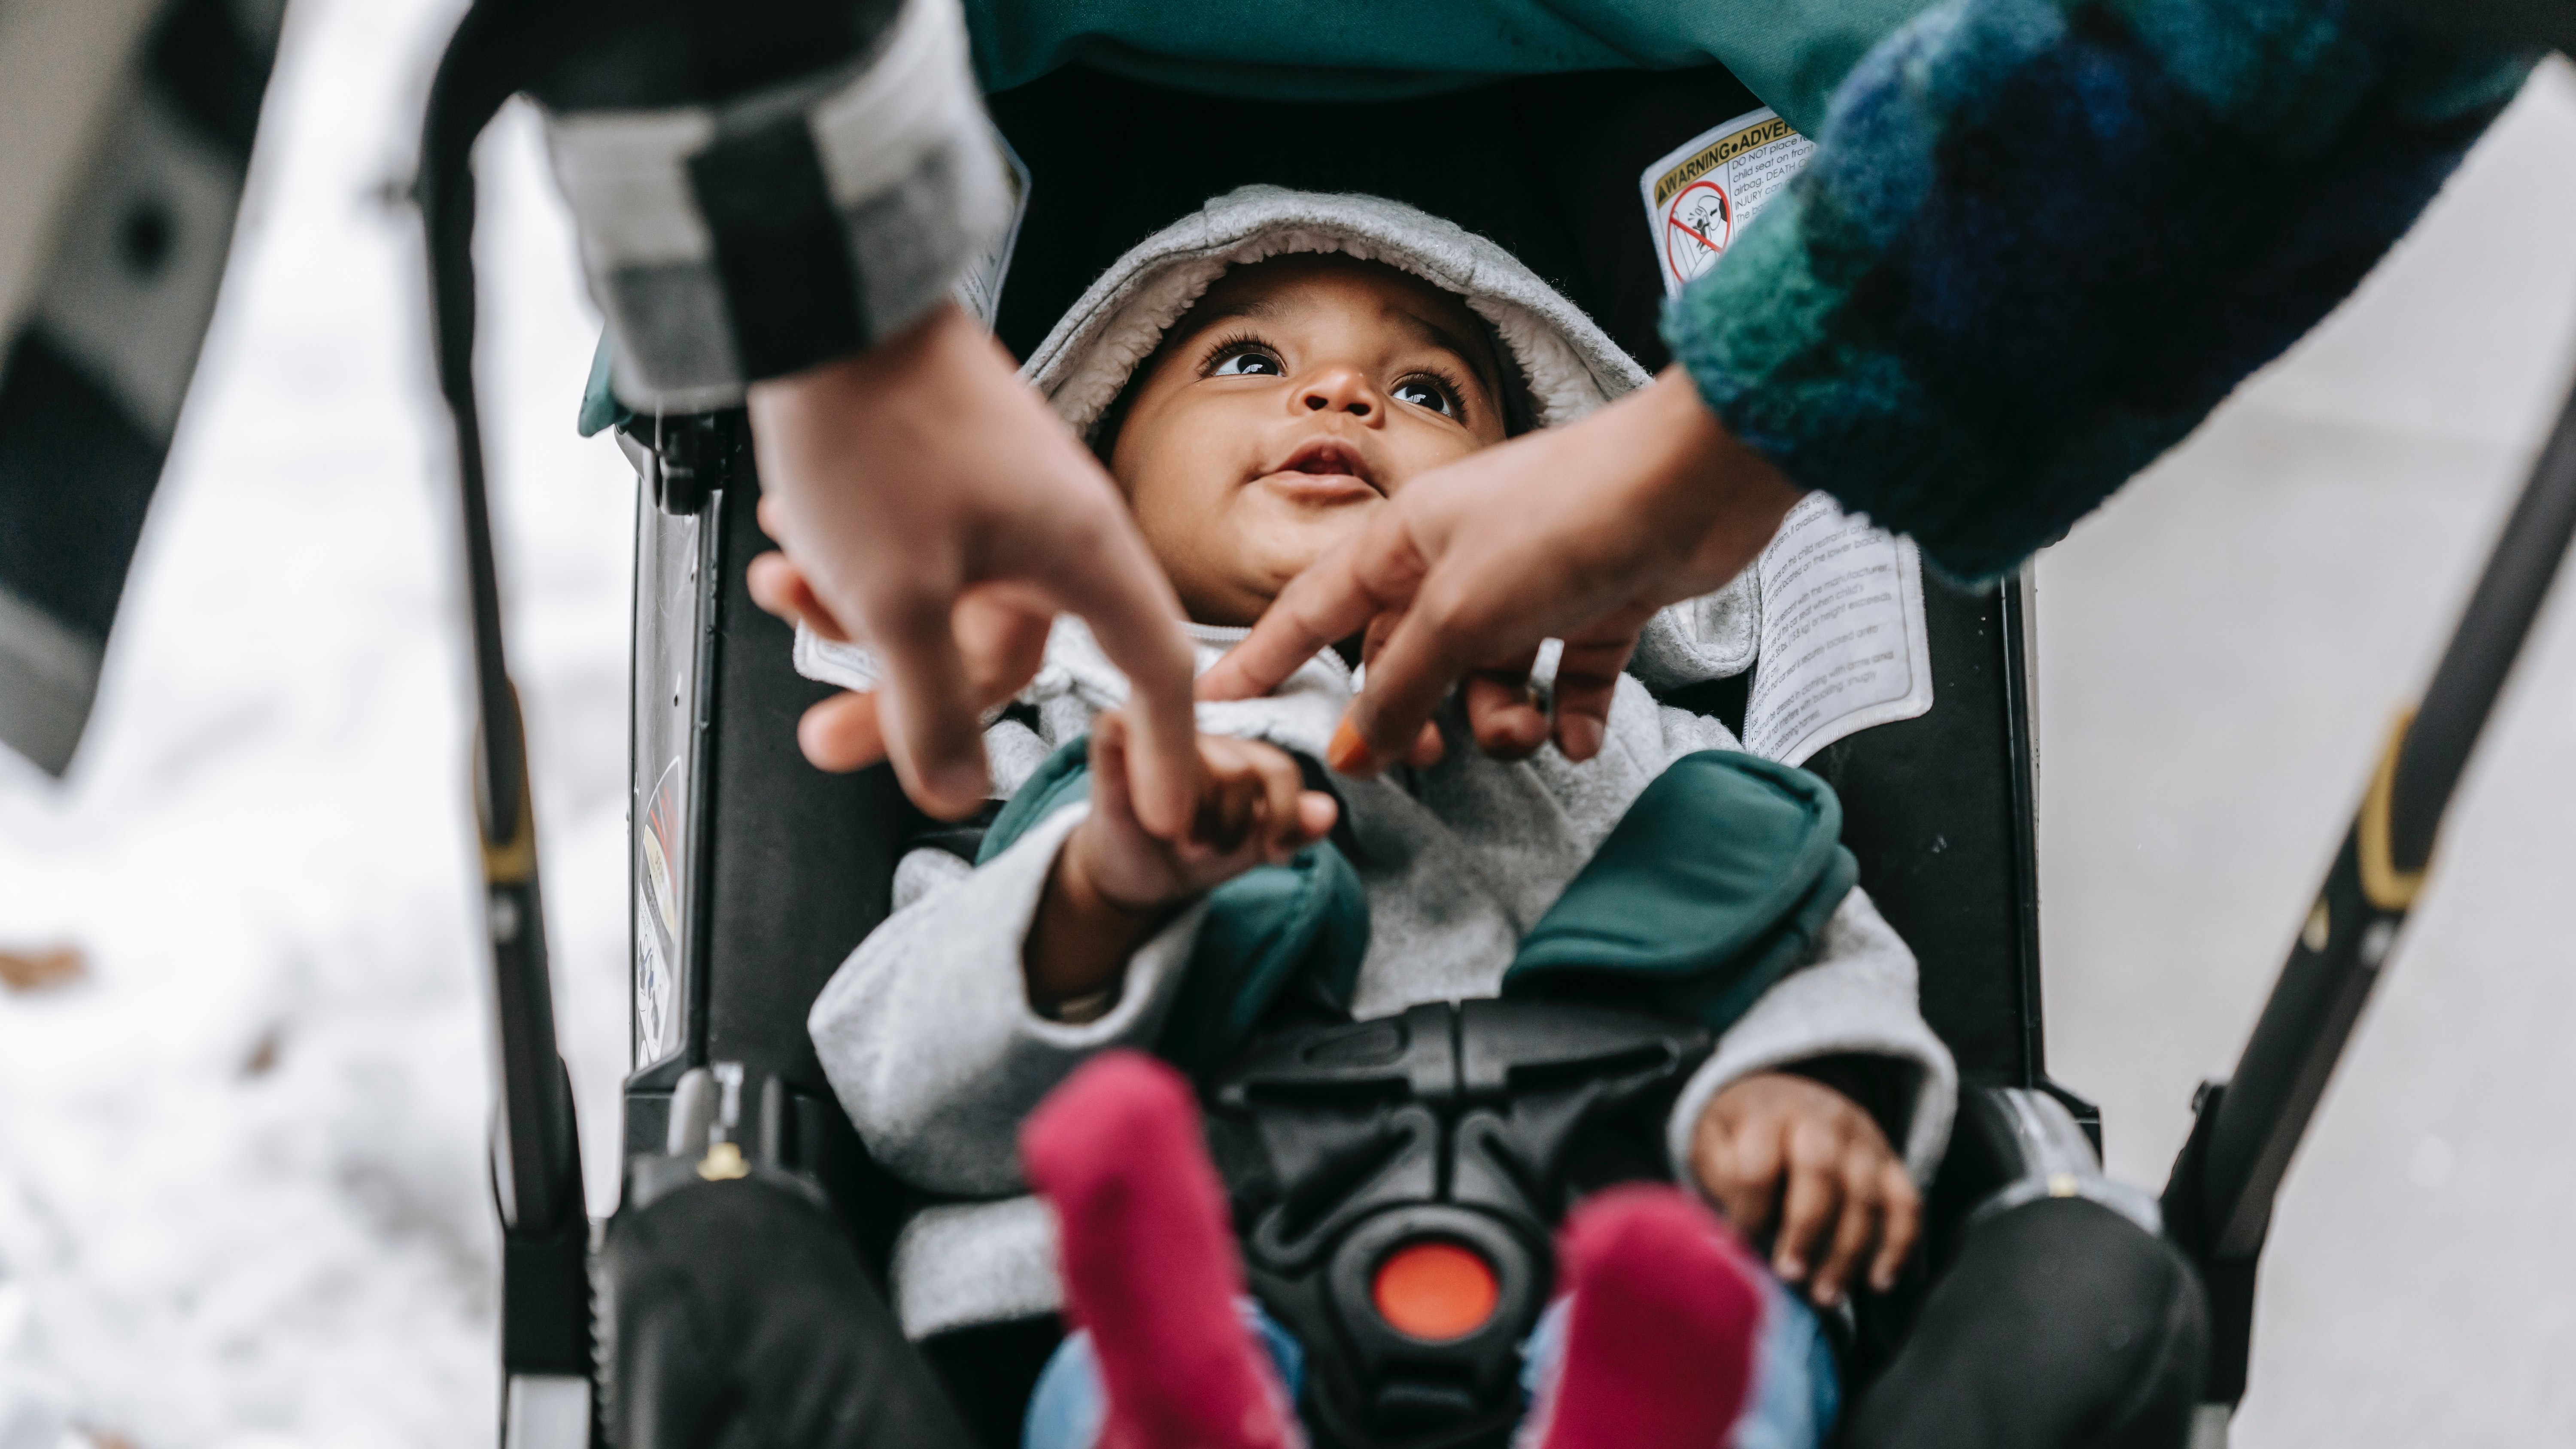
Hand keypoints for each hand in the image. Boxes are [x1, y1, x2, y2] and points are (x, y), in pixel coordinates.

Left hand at [745, 301, 1196, 833]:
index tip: (1161, 815)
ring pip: (939, 603)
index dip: (1163, 751)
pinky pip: (910, 551)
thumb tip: (956, 789)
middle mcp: (1055, 525)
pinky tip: (786, 541)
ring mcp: (999, 494)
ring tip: (781, 590)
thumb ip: (929, 707)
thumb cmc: (875, 431)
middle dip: (903, 700)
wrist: (826, 294)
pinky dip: (848, 561)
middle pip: (1001, 657)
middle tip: (825, 737)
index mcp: (1082, 554)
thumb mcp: (896, 599)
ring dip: (852, 618)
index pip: (1153, 673)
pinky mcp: (945, 468)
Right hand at [1025, 715, 1337, 1005]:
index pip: (1278, 768)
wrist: (1132, 875)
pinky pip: (1130, 732)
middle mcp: (1201, 732)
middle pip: (1241, 772)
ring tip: (1180, 841)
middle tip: (1208, 850)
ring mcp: (1155, 729)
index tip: (1273, 853)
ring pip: (1198, 767)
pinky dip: (1144, 779)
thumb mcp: (1250, 847)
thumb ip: (1291, 827)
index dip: (1282, 815)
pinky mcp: (1111, 736)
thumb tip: (1328, 812)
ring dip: (1194, 823)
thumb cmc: (1193, 853)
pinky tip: (1148, 812)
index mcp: (1240, 751)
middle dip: (1231, 828)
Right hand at [1198, 367, 1800, 772]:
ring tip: (1532, 730)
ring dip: (1504, 719)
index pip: (1313, 609)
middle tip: (1429, 761)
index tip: (1220, 701)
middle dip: (1416, 715)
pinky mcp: (1598, 599)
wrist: (1694, 483)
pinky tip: (1579, 736)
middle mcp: (1460, 557)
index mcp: (1406, 540)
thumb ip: (1401, 688)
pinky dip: (1570, 712)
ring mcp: (1531, 579)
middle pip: (1406, 657)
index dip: (1265, 658)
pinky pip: (1565, 676)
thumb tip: (1353, 749)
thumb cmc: (1567, 519)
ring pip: (1489, 675)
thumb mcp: (1461, 615)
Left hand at [1689, 1071, 1919, 1307]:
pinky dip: (1899, 1245)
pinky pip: (1906, 1204)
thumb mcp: (1713, 1139)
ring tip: (1825, 1294)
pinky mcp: (1890, 1162)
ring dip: (1848, 1252)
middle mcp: (1821, 1120)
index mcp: (1768, 1113)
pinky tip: (1879, 1281)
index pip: (1758, 1165)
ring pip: (1866, 1197)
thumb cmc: (1741, 1132)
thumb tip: (1728, 1236)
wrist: (1785, 1093)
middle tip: (1789, 1274)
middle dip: (1806, 1230)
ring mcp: (1863, 1140)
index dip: (1747, 1210)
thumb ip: (1720, 1178)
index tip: (1736, 1245)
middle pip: (1820, 1173)